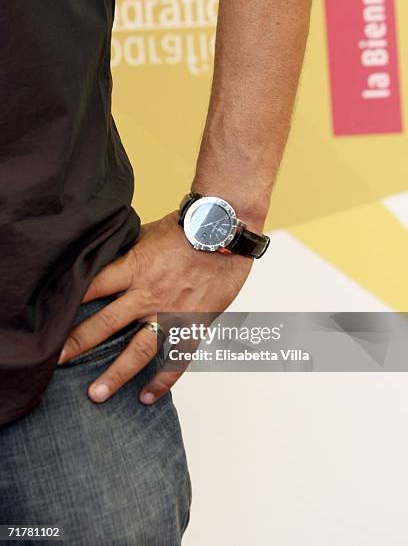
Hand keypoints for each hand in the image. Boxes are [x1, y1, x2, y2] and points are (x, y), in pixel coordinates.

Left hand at [58, 211, 252, 404]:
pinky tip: (147, 396)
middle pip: (106, 323)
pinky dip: (163, 381)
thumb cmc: (188, 228)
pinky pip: (176, 358)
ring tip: (96, 394)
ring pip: (139, 349)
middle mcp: (149, 294)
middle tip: (54, 363)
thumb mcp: (149, 233)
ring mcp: (172, 313)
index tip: (50, 321)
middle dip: (78, 344)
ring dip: (116, 373)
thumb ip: (128, 251)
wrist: (225, 233)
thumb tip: (106, 258)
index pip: (93, 288)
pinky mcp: (194, 325)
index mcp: (135, 268)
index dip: (70, 303)